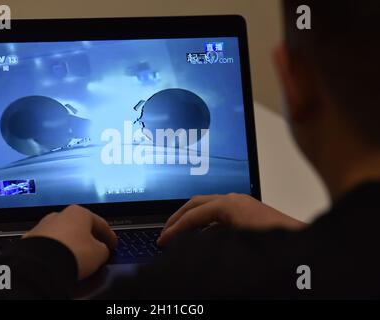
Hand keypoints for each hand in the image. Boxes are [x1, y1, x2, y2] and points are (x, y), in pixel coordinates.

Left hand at [24, 205, 116, 278]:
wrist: (41, 265)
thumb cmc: (73, 253)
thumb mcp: (99, 253)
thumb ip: (104, 249)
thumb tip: (101, 250)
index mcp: (80, 212)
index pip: (100, 224)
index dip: (109, 236)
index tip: (112, 244)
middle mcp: (61, 215)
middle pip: (80, 226)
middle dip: (88, 237)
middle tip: (96, 249)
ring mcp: (44, 225)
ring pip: (63, 234)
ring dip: (71, 243)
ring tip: (76, 257)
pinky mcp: (31, 239)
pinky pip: (49, 244)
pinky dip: (56, 250)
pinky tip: (60, 259)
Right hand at [158, 193, 305, 245]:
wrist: (304, 242)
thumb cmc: (277, 241)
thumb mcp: (236, 243)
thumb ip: (209, 241)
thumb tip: (189, 244)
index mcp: (230, 205)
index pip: (193, 215)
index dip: (175, 228)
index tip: (163, 240)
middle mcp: (234, 200)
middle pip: (197, 203)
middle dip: (178, 217)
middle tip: (165, 232)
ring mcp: (242, 204)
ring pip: (208, 207)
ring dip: (192, 219)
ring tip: (180, 233)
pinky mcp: (248, 212)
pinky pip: (219, 214)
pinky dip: (206, 223)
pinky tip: (204, 237)